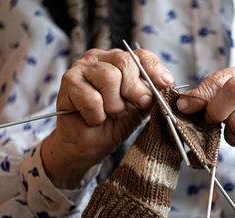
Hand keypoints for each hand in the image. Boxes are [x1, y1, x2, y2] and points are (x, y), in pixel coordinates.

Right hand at [41, 48, 173, 188]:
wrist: (87, 145)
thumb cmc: (113, 124)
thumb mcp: (139, 108)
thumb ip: (150, 94)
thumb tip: (166, 84)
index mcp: (119, 61)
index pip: (141, 55)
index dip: (155, 69)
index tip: (166, 83)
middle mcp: (100, 58)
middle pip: (125, 62)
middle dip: (134, 90)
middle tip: (132, 106)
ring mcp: (81, 68)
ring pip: (109, 77)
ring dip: (114, 105)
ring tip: (109, 114)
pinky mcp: (68, 82)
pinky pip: (92, 98)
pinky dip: (97, 115)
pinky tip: (93, 119)